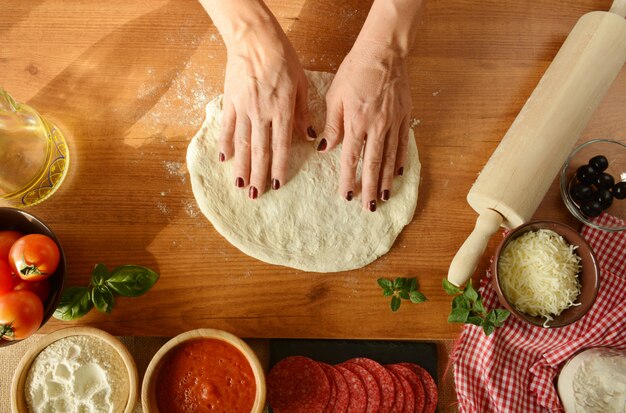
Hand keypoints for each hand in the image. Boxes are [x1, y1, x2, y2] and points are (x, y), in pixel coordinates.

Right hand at [219, 25, 310, 198]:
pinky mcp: (230, 101)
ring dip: (241, 166)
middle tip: (257, 195)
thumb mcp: (301, 83)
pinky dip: (226, 144)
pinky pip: (228, 127)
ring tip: (240, 185)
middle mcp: (262, 112)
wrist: (255, 38)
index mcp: (282, 109)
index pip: (281, 145)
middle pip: (260, 150)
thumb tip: (309, 136)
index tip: (277, 184)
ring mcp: (244, 108)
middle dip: (258, 175)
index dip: (278, 167)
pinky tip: (225, 159)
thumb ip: (303, 112)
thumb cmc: (282, 58)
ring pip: (242, 143)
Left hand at [320, 43, 411, 210]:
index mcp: (356, 122)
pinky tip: (398, 174)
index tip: (347, 196)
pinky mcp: (405, 117)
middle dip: (370, 188)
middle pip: (373, 164)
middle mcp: (376, 126)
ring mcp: (393, 122)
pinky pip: (402, 144)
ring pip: (390, 158)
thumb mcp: (335, 96)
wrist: (383, 53)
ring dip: (386, 180)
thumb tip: (326, 149)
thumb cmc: (355, 71)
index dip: (348, 179)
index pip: (351, 158)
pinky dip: (400, 161)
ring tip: (384, 197)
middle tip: (369, 207)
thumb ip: (332, 124)